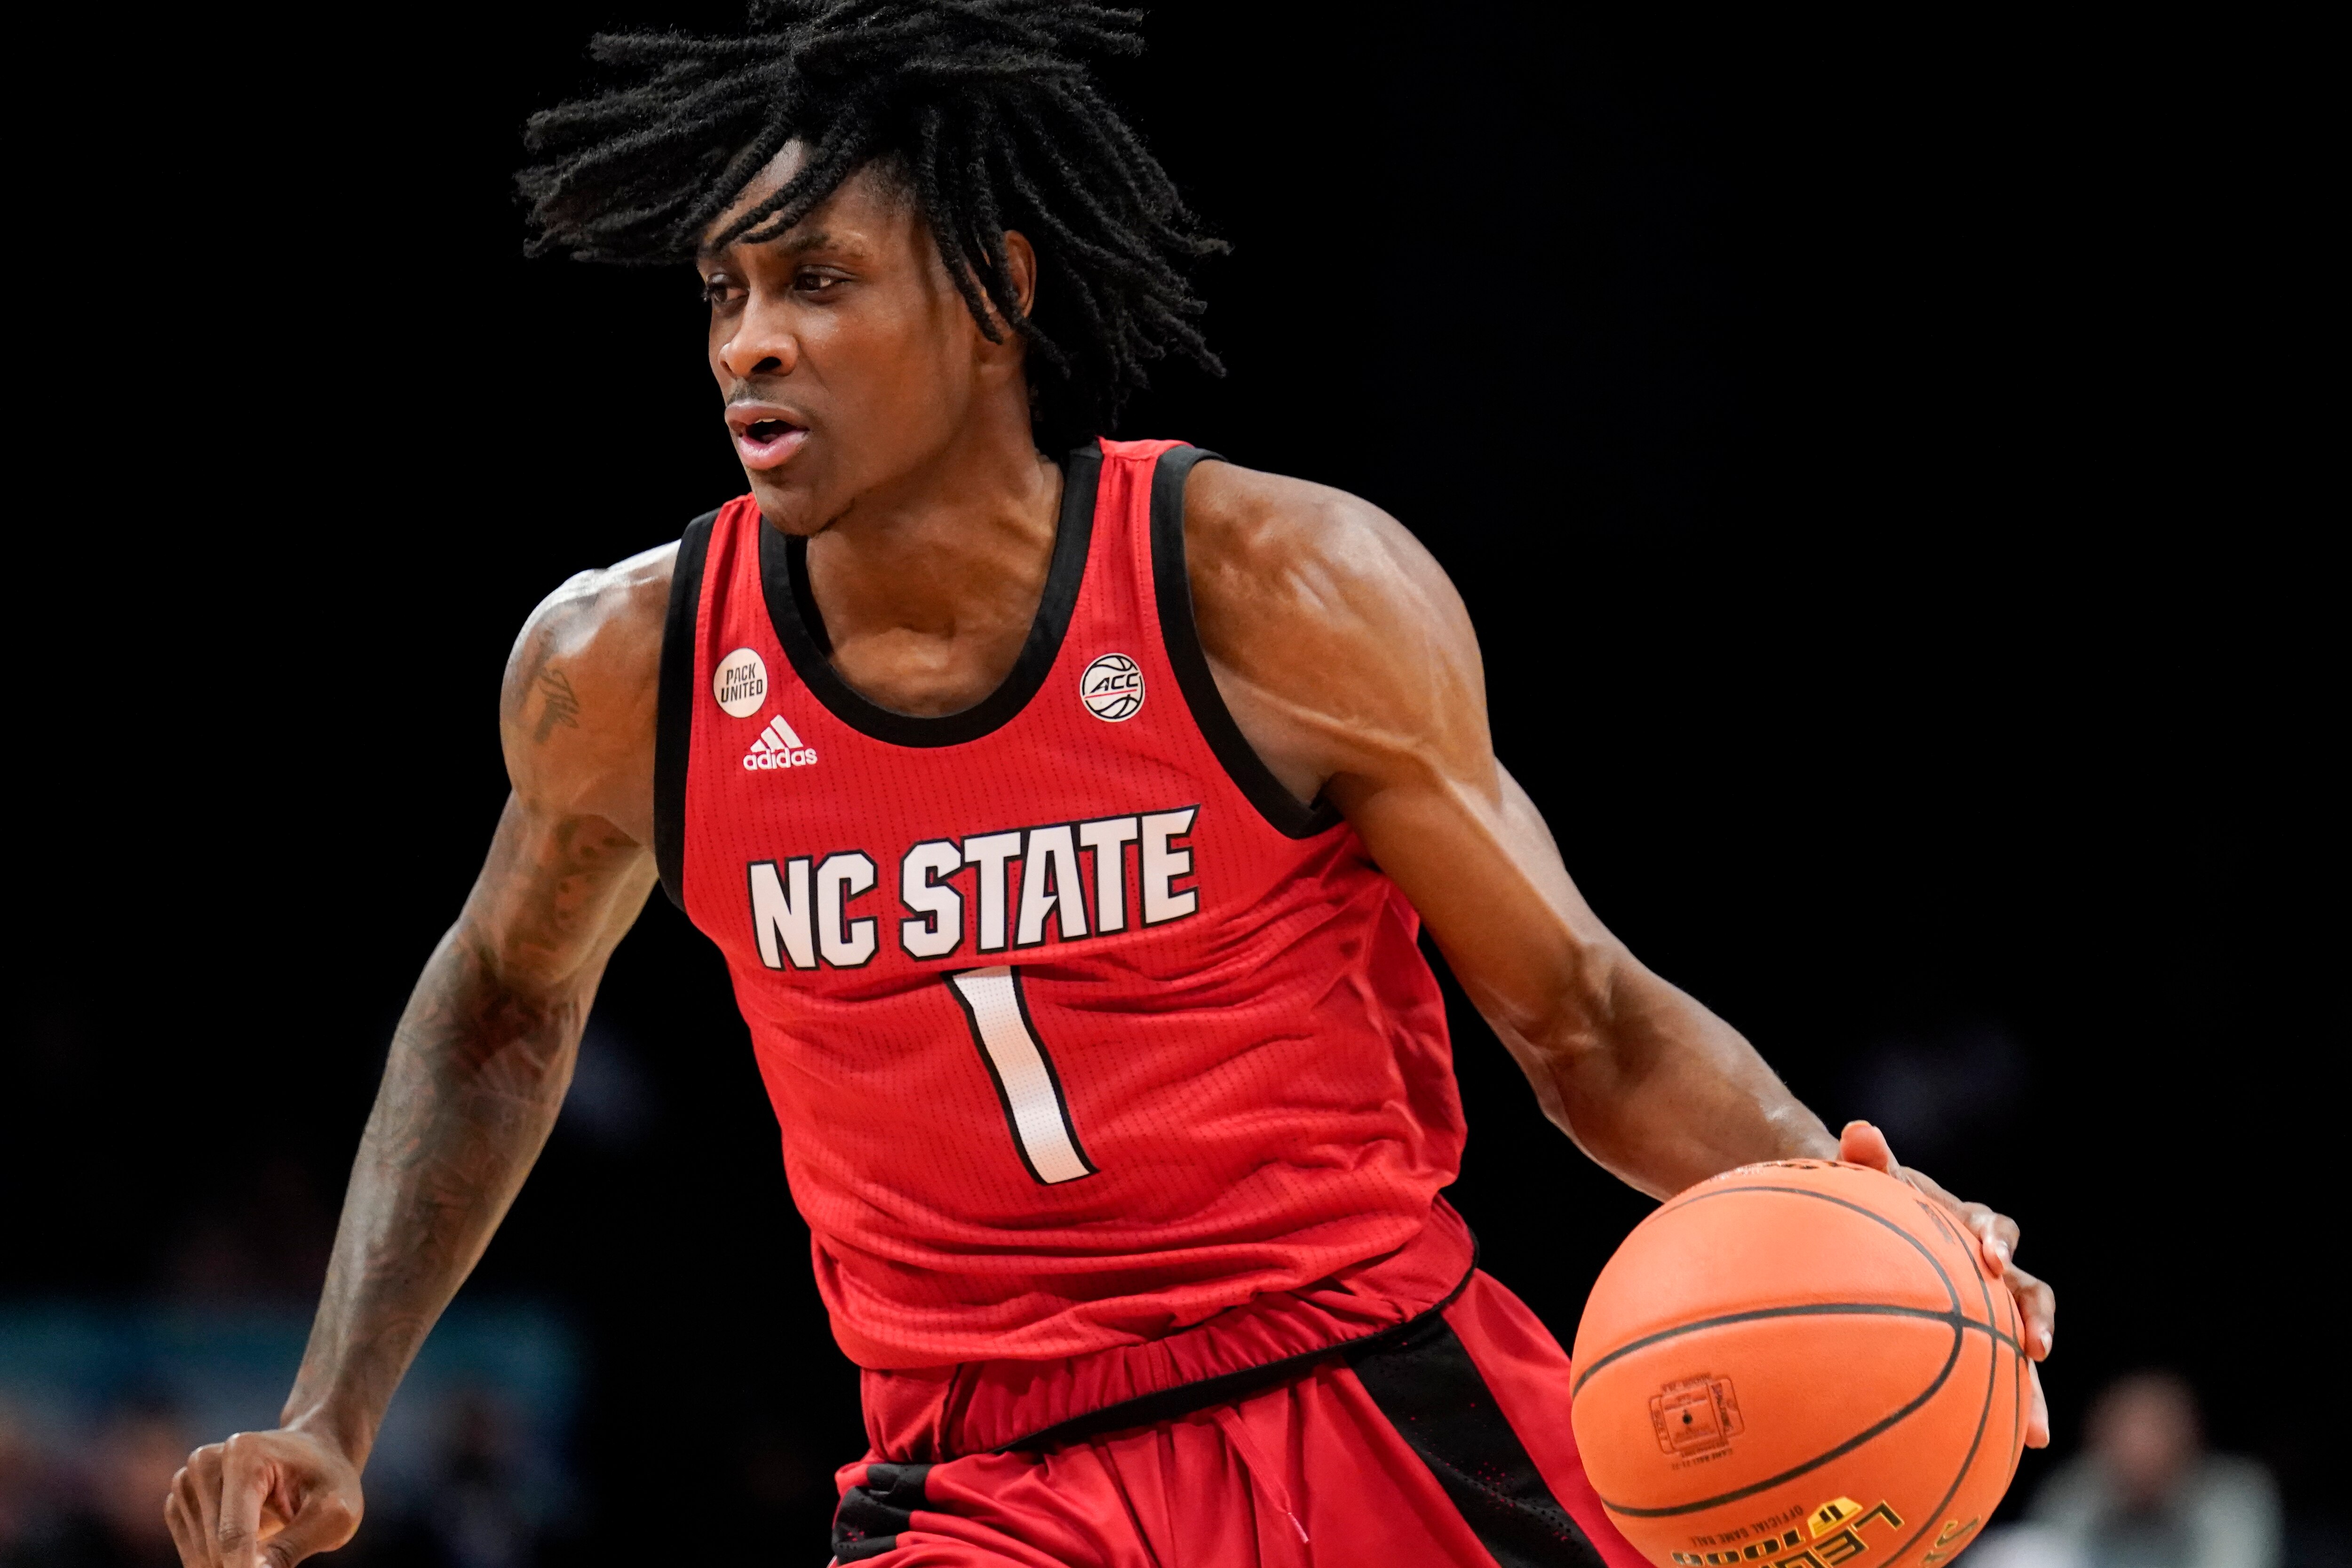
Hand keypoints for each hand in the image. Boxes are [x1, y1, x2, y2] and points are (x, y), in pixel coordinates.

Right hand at [166, 1427, 361, 1567]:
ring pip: (199, 1556)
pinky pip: (189, 1551)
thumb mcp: (333, 1514)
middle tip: (281, 1551)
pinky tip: (250, 1541)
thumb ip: (290, 1549)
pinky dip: (216, 1559)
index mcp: (245, 1454)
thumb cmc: (329, 1483)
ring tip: (272, 1538)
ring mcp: (188, 1479)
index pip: (233, 1535)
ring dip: (233, 1563)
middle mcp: (206, 1462)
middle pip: (214, 1549)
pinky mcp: (180, 1499)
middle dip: (247, 1566)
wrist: (317, 1457)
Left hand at [1839, 1119, 2054, 1447]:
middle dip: (2037, 1320)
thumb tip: (1858, 1129)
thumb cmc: (1869, 1200)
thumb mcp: (1868, 1180)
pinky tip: (2013, 1451)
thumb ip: (1868, 1159)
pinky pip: (1999, 1375)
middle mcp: (1988, 1265)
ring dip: (2032, 1386)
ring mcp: (1987, 1305)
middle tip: (2038, 1348)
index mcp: (1966, 1224)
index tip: (1992, 1258)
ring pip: (2021, 1343)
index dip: (1997, 1240)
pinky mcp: (1977, 1339)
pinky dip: (2008, 1408)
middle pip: (2027, 1292)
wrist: (1868, 1223)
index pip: (1994, 1228)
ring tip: (2036, 1431)